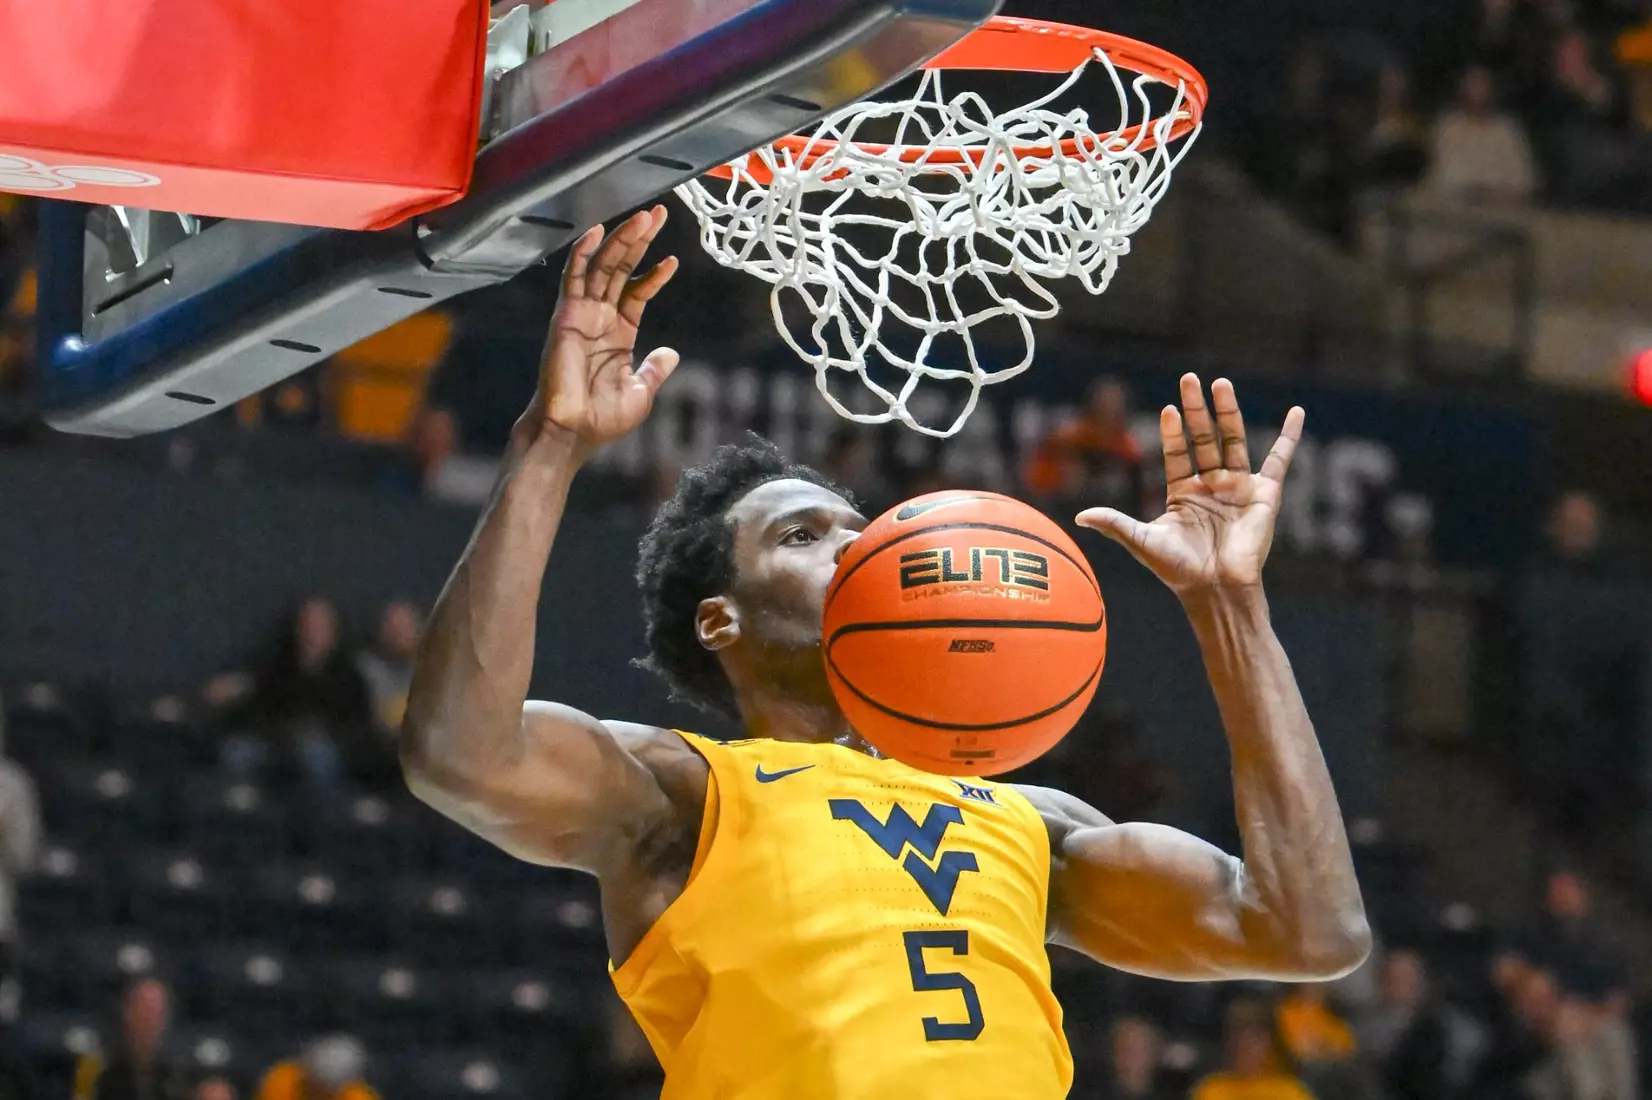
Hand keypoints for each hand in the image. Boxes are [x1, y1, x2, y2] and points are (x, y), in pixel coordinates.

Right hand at [530, 206, 679, 448]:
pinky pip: (573, 278)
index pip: (637, 292)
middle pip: (621, 269)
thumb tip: (672, 353)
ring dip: (621, 240)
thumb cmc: (602, 419)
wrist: (573, 432)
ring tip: (644, 217)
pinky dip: (583, 253)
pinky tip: (597, 231)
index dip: (654, 275)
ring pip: (602, 266)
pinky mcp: (565, 316)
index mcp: (618, 333)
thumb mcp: (640, 393)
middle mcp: (600, 318)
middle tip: (659, 214)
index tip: (674, 259)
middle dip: (639, 241)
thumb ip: (654, 370)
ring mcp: (582, 314)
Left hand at [1077, 374, 1302, 594]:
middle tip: (1189, 379)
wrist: (1216, 589)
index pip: (1178, 453)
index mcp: (1184, 493)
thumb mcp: (1142, 541)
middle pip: (1204, 438)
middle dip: (1197, 410)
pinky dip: (1289, 436)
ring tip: (1220, 383)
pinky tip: (1296, 412)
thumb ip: (1115, 524)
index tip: (1168, 409)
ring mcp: (1238, 488)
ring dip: (1228, 412)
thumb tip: (1079, 517)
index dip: (1173, 432)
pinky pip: (1280, 459)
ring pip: (1233, 440)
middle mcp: (1211, 486)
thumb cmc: (1179, 570)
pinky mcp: (1264, 494)